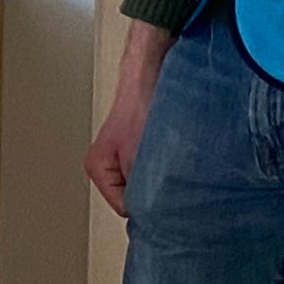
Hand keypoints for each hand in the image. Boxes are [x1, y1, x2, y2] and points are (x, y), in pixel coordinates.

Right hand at [83, 24, 174, 218]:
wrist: (153, 66)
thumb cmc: (143, 102)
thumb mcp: (140, 156)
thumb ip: (144, 191)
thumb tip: (158, 218)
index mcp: (99, 169)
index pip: (126, 210)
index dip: (150, 208)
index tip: (168, 203)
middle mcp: (111, 163)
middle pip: (138, 197)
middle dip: (158, 194)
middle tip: (178, 188)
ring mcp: (130, 153)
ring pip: (151, 180)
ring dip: (168, 176)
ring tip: (179, 165)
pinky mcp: (149, 143)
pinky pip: (162, 164)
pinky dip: (173, 162)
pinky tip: (183, 153)